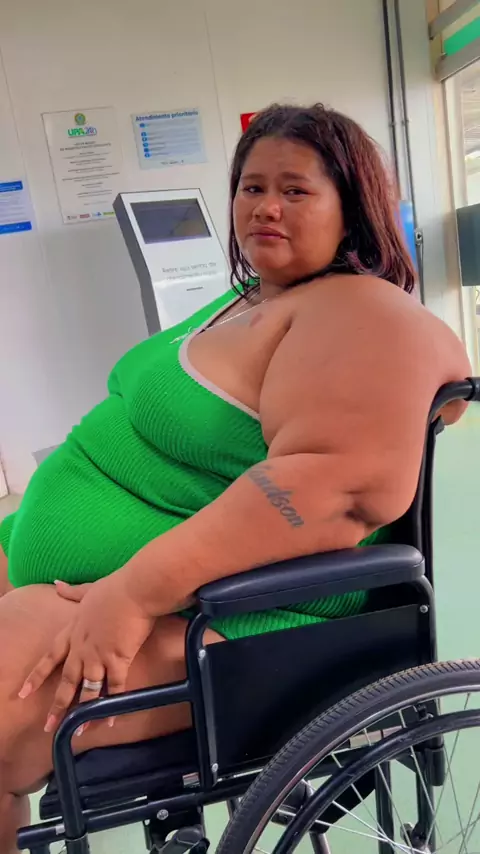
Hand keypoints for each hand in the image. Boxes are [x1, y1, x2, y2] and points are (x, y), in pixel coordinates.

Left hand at [19, 570, 155, 733]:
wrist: (135, 590)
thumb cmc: (115, 588)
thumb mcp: (89, 589)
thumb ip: (72, 592)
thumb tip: (56, 584)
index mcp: (74, 631)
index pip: (50, 657)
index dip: (37, 676)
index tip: (24, 692)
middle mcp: (82, 647)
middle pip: (67, 681)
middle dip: (58, 705)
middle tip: (49, 726)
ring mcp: (98, 656)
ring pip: (87, 690)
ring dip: (83, 712)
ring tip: (79, 731)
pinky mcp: (117, 660)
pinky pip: (114, 689)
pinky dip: (112, 706)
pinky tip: (110, 721)